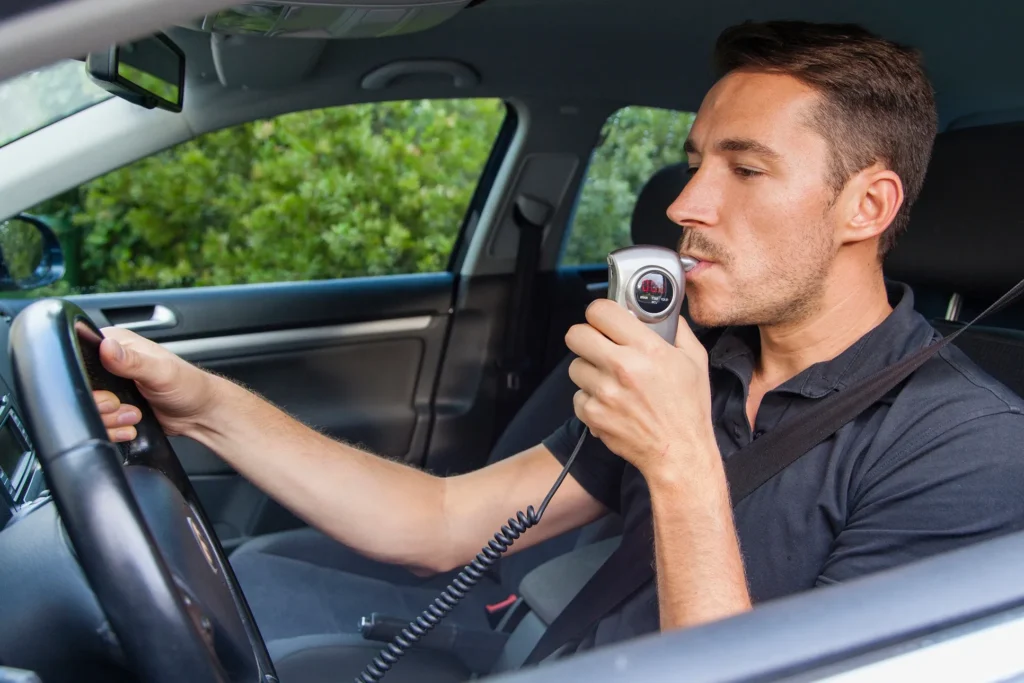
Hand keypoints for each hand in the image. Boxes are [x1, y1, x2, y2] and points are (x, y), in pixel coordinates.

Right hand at [90, 327, 219, 442]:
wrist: (200, 414)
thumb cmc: (189, 386)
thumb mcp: (161, 371)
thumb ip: (132, 361)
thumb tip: (107, 347)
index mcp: (117, 343)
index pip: (79, 354)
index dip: (86, 377)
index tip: (107, 390)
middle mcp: (109, 363)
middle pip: (79, 387)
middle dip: (102, 404)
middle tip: (123, 405)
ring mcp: (110, 387)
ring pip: (87, 408)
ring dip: (109, 419)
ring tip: (134, 414)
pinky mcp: (113, 407)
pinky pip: (97, 422)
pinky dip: (113, 429)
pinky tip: (131, 425)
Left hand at [565, 300, 717, 481]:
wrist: (679, 452)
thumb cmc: (689, 409)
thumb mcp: (695, 360)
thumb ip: (677, 330)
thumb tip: (662, 312)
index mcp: (647, 348)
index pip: (600, 311)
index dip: (600, 313)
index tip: (604, 320)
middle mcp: (622, 367)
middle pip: (576, 335)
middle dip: (586, 337)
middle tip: (599, 346)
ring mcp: (604, 392)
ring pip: (575, 366)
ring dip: (589, 370)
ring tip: (610, 380)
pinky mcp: (593, 414)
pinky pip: (577, 396)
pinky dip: (590, 399)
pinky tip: (610, 403)